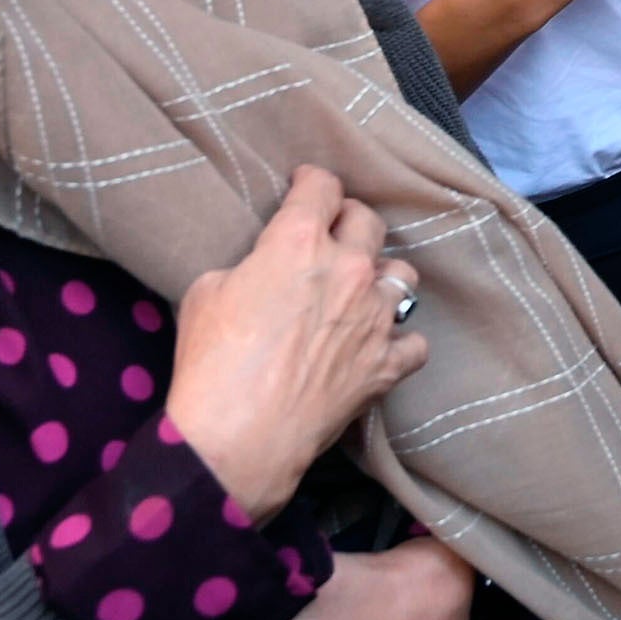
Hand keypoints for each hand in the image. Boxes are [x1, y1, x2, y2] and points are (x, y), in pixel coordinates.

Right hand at [163, 166, 427, 517]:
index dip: (314, 183)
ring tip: (363, 288)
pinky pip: (414, 342)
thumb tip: (262, 270)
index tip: (309, 187)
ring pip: (402, 276)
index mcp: (299, 243)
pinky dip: (400, 341)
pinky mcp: (387, 364)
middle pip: (368, 222)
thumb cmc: (211, 364)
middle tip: (333, 233)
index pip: (323, 188)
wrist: (237, 437)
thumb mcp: (206, 293)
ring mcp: (374, 318)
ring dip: (382, 277)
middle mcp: (348, 270)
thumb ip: (246, 267)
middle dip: (350, 221)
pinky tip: (383, 344)